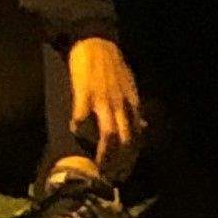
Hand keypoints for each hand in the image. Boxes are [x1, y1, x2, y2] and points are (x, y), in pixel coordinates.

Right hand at [67, 35, 142, 160]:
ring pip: (109, 135)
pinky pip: (82, 117)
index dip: (131, 158)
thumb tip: (143, 127)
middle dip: (119, 163)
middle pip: (125, 140)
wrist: (97, 41)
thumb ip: (134, 108)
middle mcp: (121, 105)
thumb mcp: (130, 86)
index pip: (137, 137)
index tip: (124, 172)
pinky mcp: (85, 94)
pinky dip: (79, 128)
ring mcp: (103, 100)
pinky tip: (74, 131)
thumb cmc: (113, 64)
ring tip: (95, 166)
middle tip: (110, 175)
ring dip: (103, 154)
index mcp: (132, 104)